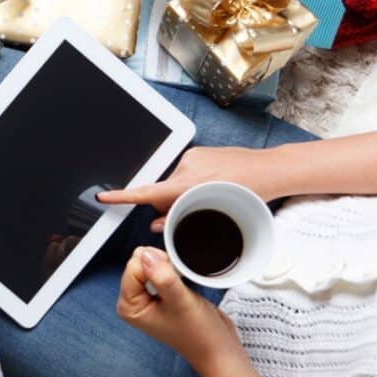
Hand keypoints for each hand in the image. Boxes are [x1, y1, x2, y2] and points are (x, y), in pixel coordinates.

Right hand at [98, 146, 281, 231]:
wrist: (272, 169)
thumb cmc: (250, 193)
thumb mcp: (214, 213)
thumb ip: (181, 218)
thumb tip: (157, 224)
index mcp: (188, 183)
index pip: (147, 192)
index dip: (122, 196)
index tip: (103, 197)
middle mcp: (186, 166)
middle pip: (163, 191)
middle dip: (168, 204)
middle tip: (187, 215)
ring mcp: (192, 157)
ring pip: (175, 183)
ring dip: (184, 194)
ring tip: (212, 198)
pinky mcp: (199, 152)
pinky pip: (186, 172)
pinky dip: (192, 183)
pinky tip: (213, 187)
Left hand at [116, 247, 241, 375]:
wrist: (218, 348)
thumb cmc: (199, 333)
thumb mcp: (180, 301)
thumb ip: (162, 277)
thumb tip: (147, 255)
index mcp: (128, 306)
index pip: (133, 267)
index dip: (156, 266)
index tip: (173, 279)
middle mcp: (133, 301)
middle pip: (139, 263)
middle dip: (161, 267)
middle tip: (178, 286)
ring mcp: (145, 297)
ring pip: (151, 264)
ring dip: (169, 270)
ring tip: (181, 289)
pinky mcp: (158, 294)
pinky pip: (161, 270)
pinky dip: (174, 272)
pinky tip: (183, 287)